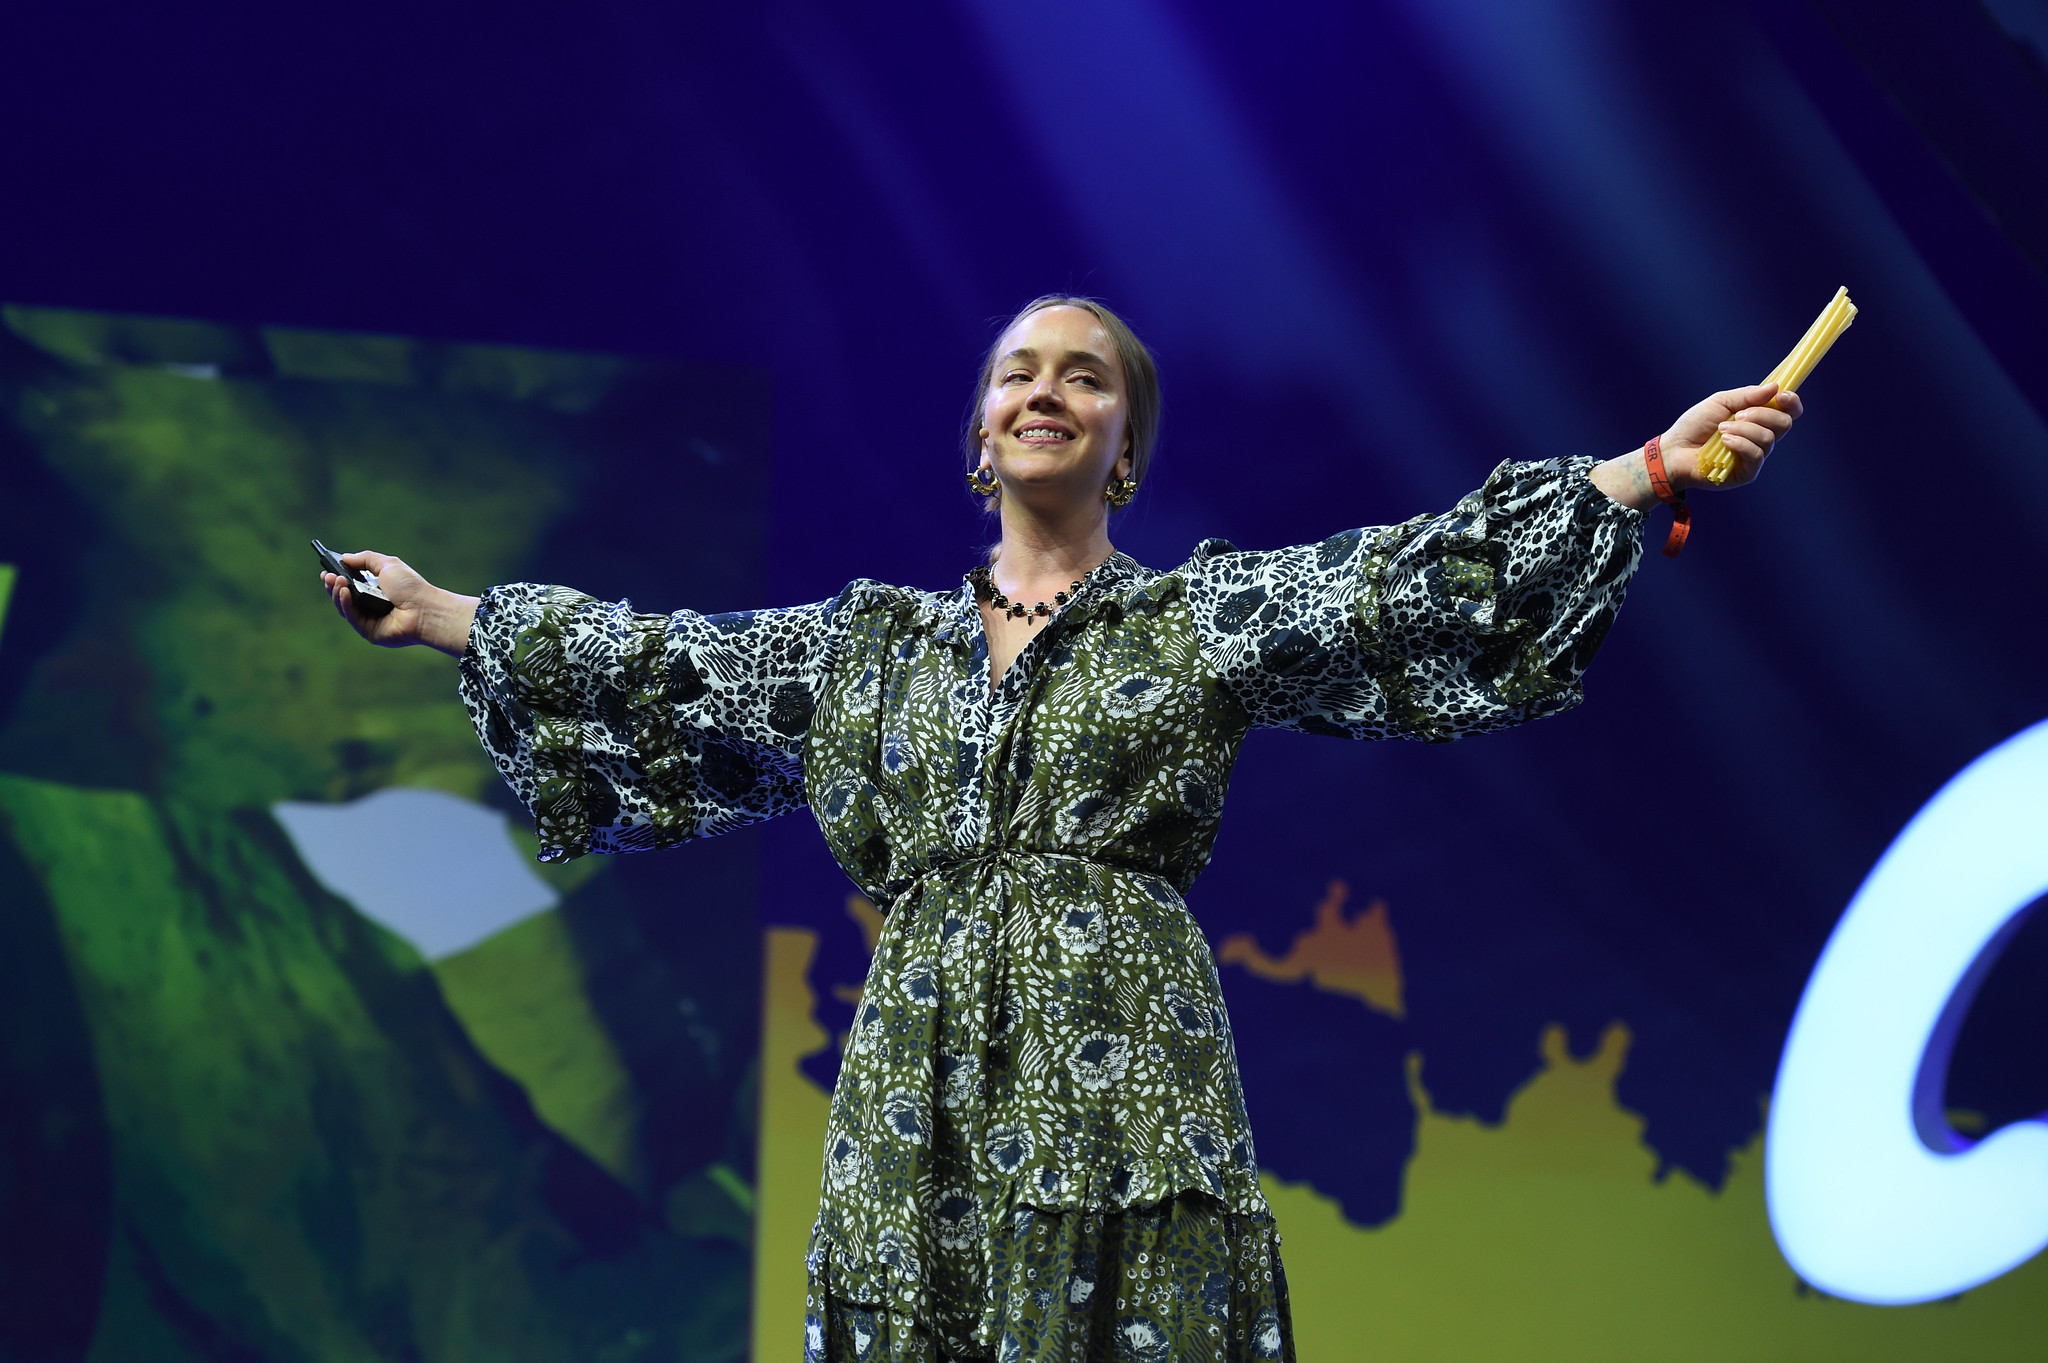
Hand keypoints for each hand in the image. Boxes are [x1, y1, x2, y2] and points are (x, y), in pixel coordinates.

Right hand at [320, 550, 478, 655]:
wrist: (425, 608)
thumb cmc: (411, 587)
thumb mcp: (387, 565)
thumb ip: (366, 559)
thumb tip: (345, 557)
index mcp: (377, 591)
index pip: (352, 585)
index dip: (338, 578)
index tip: (328, 570)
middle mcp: (372, 606)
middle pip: (344, 598)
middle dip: (333, 586)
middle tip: (327, 575)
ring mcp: (371, 620)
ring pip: (345, 608)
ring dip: (337, 594)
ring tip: (336, 580)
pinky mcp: (370, 632)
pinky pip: (352, 619)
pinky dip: (345, 605)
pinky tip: (343, 592)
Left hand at [1658, 382, 1803, 490]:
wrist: (1673, 450)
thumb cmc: (1694, 426)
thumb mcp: (1720, 402)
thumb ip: (1747, 396)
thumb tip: (1775, 387)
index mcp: (1758, 419)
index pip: (1788, 412)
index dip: (1791, 402)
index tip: (1782, 395)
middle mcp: (1760, 438)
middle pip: (1784, 424)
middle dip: (1763, 414)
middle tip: (1738, 414)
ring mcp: (1755, 456)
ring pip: (1768, 438)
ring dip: (1744, 429)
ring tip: (1721, 430)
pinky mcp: (1747, 473)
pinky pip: (1756, 455)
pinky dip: (1741, 444)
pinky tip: (1724, 441)